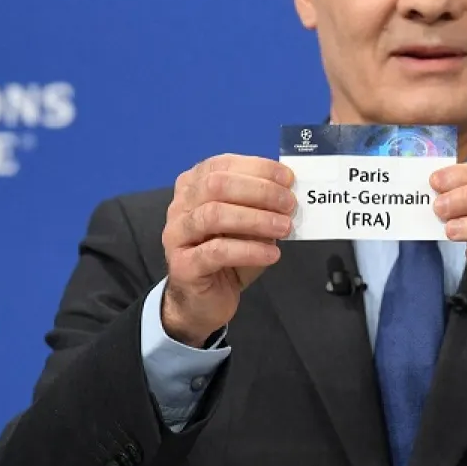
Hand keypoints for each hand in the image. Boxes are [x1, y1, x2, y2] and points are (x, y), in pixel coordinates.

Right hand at [161, 154, 295, 346]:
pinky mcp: (182, 265)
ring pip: (214, 215)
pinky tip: (271, 254)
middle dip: (259, 191)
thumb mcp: (249, 226)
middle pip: (216, 185)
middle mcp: (180, 206)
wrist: (203, 300)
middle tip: (289, 204)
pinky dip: (249, 250)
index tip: (288, 179)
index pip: (222, 164)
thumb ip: (261, 206)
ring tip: (284, 228)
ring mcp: (177, 235)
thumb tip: (288, 193)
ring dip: (256, 219)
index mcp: (193, 186)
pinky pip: (217, 252)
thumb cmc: (228, 257)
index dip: (257, 168)